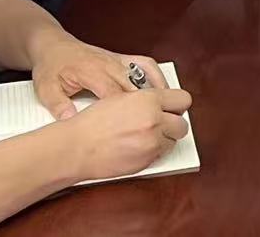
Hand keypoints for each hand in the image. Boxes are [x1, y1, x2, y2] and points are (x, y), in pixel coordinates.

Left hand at [30, 35, 167, 121]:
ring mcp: (117, 59)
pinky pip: (145, 63)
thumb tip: (70, 120)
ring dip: (157, 89)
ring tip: (168, 107)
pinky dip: (156, 75)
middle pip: (134, 85)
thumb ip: (58, 105)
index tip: (134, 126)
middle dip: (147, 104)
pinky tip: (162, 89)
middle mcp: (108, 64)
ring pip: (144, 73)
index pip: (113, 93)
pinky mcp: (121, 57)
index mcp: (91, 72)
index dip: (125, 111)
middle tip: (159, 121)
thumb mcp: (46, 89)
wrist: (53, 46)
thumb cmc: (51, 68)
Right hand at [62, 87, 192, 180]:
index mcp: (149, 99)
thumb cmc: (92, 123)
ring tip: (147, 137)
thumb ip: (146, 99)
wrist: (76, 147)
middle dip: (173, 125)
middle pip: (183, 124)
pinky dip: (153, 152)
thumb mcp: (122, 98)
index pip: (183, 99)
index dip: (177, 105)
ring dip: (164, 139)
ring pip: (174, 140)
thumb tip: (160, 103)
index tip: (173, 109)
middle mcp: (154, 119)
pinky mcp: (147, 160)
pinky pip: (161, 154)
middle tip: (162, 125)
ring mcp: (152, 141)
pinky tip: (138, 148)